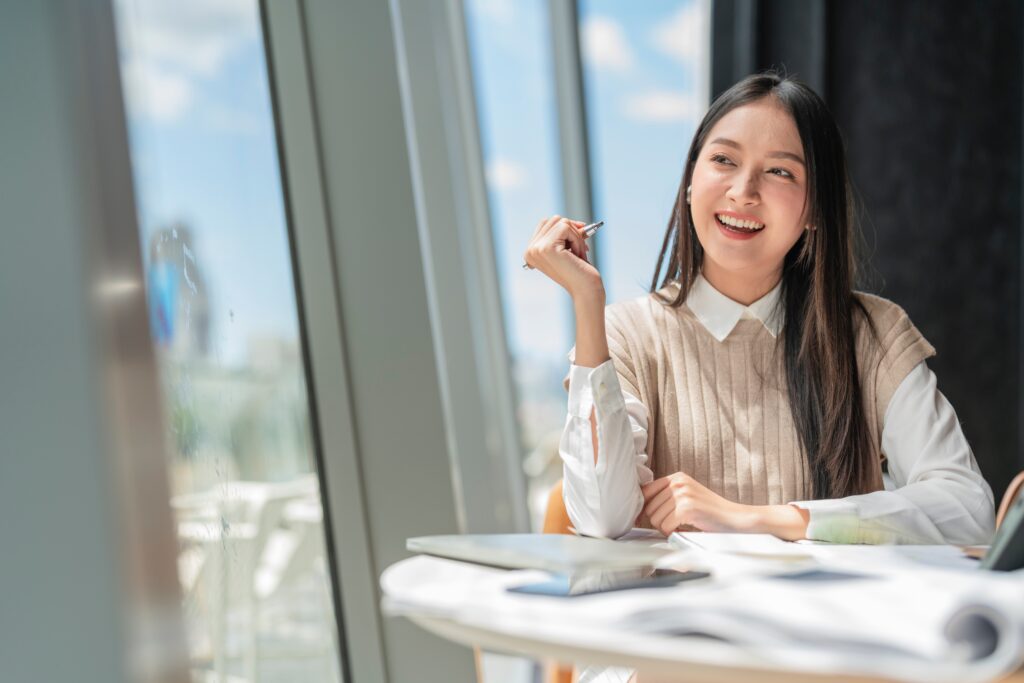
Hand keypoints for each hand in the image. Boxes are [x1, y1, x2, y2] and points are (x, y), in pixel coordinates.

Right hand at [522, 215, 602, 299]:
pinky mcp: (547, 247)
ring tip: (579, 254)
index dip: (565, 228)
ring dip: (576, 236)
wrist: (586, 290)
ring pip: (561, 222)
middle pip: (553, 219)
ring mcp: (536, 249)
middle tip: (580, 250)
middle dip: (572, 231)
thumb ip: (564, 234)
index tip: (577, 241)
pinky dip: (577, 239)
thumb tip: (578, 223)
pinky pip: (566, 227)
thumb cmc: (579, 272)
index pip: (546, 223)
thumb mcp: (567, 248)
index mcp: (531, 252)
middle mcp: (530, 250)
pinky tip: (578, 256)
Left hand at [641, 472, 755, 535]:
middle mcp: (678, 481)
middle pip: (648, 508)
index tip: (646, 519)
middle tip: (676, 525)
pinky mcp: (687, 507)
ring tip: (683, 526)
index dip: (642, 508)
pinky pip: (665, 526)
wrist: (736, 520)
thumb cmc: (711, 514)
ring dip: (667, 528)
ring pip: (655, 519)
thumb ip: (666, 498)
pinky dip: (674, 533)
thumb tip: (639, 510)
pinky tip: (687, 529)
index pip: (644, 491)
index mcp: (676, 477)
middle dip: (659, 522)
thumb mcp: (686, 497)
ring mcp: (683, 493)